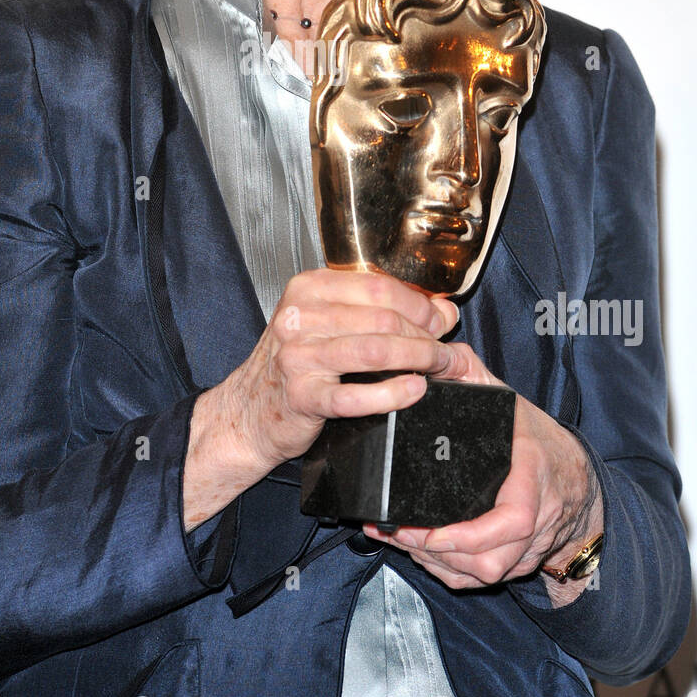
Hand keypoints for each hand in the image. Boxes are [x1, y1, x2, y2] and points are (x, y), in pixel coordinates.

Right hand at [183, 270, 459, 529]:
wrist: (250, 410)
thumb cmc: (294, 363)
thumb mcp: (328, 323)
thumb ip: (380, 312)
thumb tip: (441, 311)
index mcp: (308, 288)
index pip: (378, 286)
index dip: (419, 304)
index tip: (440, 319)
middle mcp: (300, 318)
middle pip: (382, 318)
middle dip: (425, 335)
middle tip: (446, 349)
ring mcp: (298, 357)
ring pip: (376, 351)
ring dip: (418, 360)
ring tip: (439, 368)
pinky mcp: (302, 397)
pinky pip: (357, 395)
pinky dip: (393, 393)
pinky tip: (414, 390)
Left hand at [363, 328, 603, 602]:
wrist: (576, 476)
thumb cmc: (538, 438)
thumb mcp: (506, 397)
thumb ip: (468, 371)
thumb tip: (428, 352)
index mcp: (534, 477)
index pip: (513, 520)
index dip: (470, 535)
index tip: (431, 531)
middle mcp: (537, 519)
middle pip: (490, 559)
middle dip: (436, 551)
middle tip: (394, 530)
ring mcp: (529, 547)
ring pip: (483, 575)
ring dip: (437, 564)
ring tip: (397, 539)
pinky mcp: (518, 563)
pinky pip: (482, 581)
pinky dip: (448, 573)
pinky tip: (420, 553)